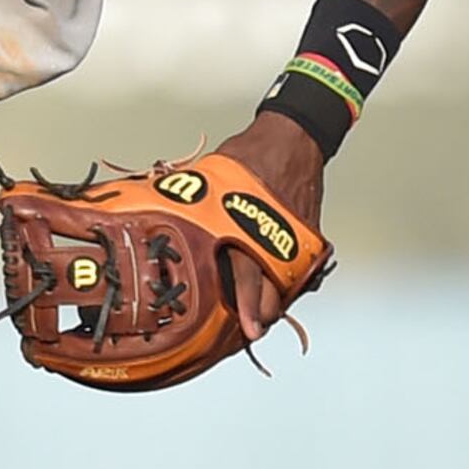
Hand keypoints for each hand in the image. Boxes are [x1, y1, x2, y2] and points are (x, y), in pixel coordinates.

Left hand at [211, 110, 328, 340]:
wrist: (293, 138)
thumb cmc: (248, 157)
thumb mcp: (211, 178)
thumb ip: (193, 207)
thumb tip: (159, 219)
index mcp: (245, 224)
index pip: (247, 274)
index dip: (246, 306)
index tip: (247, 330)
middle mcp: (274, 236)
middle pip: (271, 291)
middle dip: (259, 314)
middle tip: (247, 330)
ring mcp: (295, 239)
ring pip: (287, 285)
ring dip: (272, 302)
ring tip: (258, 317)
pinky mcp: (309, 236)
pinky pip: (299, 269)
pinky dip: (286, 282)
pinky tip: (274, 290)